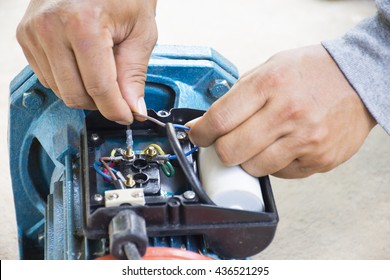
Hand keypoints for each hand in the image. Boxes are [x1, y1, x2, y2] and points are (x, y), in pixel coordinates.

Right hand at [17, 0, 156, 123]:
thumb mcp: (140, 31)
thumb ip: (134, 74)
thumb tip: (134, 108)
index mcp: (83, 23)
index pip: (99, 87)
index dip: (116, 109)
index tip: (127, 116)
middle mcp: (51, 27)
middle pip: (75, 95)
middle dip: (101, 103)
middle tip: (119, 95)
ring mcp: (33, 32)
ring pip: (60, 90)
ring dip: (85, 92)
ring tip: (102, 69)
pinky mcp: (26, 36)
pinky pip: (48, 78)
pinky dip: (69, 80)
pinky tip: (83, 64)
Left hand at [188, 45, 375, 177]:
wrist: (359, 79)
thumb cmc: (311, 72)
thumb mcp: (270, 68)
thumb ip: (236, 96)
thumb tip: (204, 123)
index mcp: (270, 84)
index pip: (220, 120)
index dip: (201, 133)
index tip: (198, 136)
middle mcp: (288, 112)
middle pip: (231, 151)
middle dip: (221, 151)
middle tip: (224, 144)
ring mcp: (306, 139)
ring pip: (254, 168)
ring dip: (248, 159)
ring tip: (260, 143)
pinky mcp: (319, 159)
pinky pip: (281, 174)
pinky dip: (275, 164)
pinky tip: (284, 146)